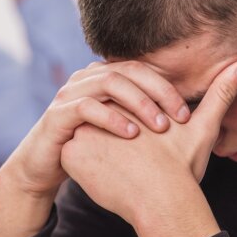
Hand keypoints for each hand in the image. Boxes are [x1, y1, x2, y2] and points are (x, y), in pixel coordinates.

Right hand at [0, 60, 191, 236]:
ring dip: (139, 103)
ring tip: (160, 127)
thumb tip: (189, 111)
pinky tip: (131, 135)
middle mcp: (88, 78)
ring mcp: (71, 93)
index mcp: (106, 77)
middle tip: (180, 118)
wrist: (46, 167)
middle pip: (130, 70)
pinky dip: (111, 118)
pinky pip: (86, 107)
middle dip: (158, 93)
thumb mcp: (126, 130)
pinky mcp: (58, 114)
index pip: (144, 69)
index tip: (189, 114)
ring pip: (109, 82)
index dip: (168, 88)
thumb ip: (153, 115)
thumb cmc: (94, 149)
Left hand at [60, 60, 236, 236]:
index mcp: (132, 99)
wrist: (162, 202)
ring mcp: (84, 130)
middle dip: (109, 138)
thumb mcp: (203, 127)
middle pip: (100, 120)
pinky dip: (81, 167)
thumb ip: (220, 94)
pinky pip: (69, 157)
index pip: (120, 105)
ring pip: (83, 137)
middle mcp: (105, 109)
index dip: (132, 127)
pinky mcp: (71, 154)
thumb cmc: (183, 169)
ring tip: (116, 170)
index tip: (145, 150)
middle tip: (130, 163)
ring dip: (93, 151)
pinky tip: (102, 178)